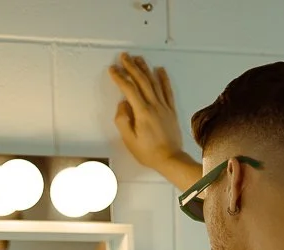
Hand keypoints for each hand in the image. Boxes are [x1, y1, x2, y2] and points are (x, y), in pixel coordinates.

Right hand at [109, 53, 183, 172]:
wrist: (170, 159)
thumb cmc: (149, 153)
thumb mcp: (129, 140)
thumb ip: (123, 121)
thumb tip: (122, 104)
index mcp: (142, 112)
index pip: (129, 89)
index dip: (120, 77)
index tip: (113, 69)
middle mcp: (154, 105)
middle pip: (141, 80)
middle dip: (131, 66)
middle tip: (124, 57)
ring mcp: (164, 106)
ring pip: (154, 82)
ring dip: (145, 68)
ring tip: (138, 58)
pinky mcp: (171, 110)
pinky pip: (167, 90)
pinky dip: (163, 78)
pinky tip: (160, 70)